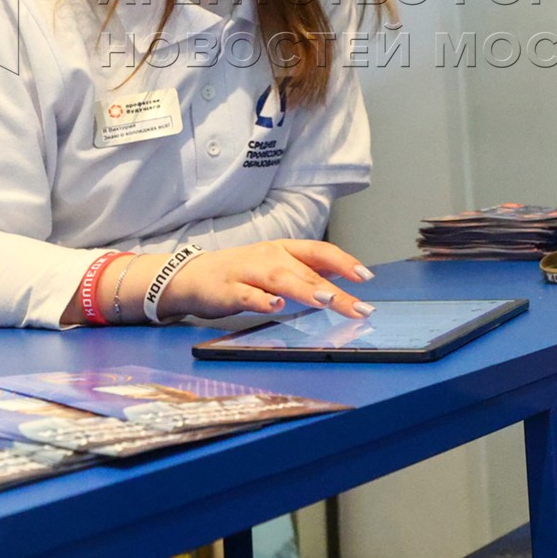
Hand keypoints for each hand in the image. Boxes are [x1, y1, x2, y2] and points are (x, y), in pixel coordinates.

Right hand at [159, 240, 374, 319]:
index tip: (366, 277)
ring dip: (305, 289)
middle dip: (335, 290)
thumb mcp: (275, 265)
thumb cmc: (240, 273)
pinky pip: (247, 295)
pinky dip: (262, 300)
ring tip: (327, 300)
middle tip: (359, 308)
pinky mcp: (228, 290)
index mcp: (283, 249)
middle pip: (306, 272)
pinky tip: (276, 306)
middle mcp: (269, 257)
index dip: (343, 262)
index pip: (319, 251)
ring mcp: (248, 272)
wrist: (191, 276)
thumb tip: (343, 277)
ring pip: (281, 279)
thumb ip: (305, 271)